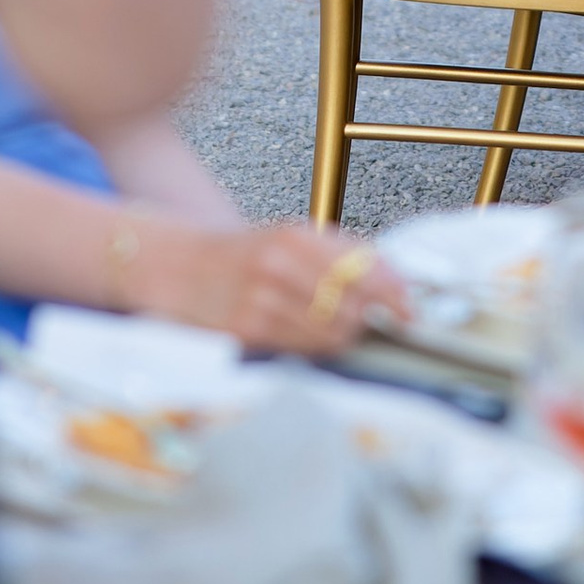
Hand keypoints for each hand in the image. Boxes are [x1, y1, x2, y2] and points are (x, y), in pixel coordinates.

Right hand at [173, 223, 412, 358]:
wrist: (173, 266)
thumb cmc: (239, 256)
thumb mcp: (285, 239)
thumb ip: (337, 254)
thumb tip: (394, 278)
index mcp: (294, 235)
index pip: (362, 266)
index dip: (394, 292)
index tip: (410, 309)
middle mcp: (278, 263)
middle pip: (352, 302)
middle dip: (374, 318)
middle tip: (382, 326)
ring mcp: (261, 299)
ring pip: (331, 330)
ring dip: (348, 337)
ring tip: (347, 333)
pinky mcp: (246, 331)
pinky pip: (301, 347)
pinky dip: (318, 348)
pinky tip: (317, 341)